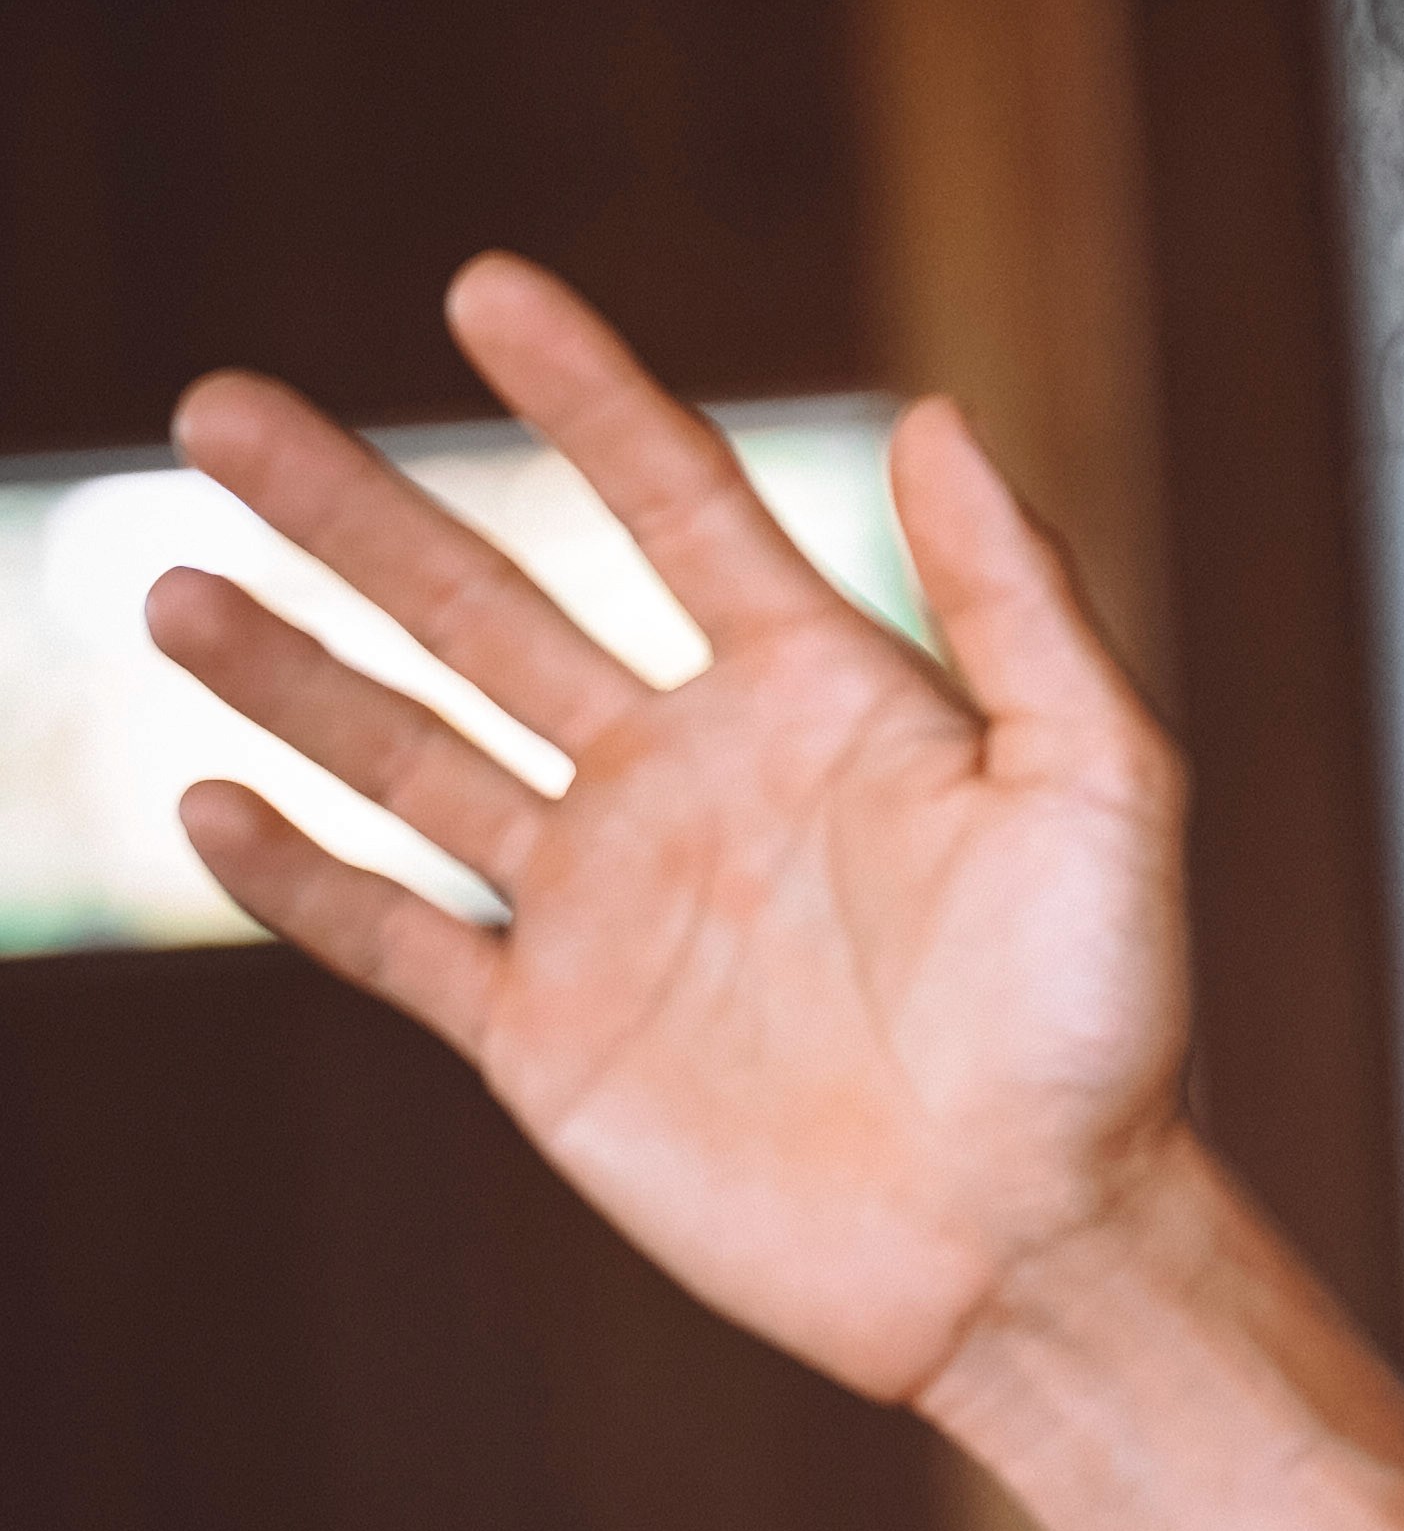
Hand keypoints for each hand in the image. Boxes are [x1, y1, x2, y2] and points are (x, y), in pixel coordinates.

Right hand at [155, 256, 1195, 1407]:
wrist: (1041, 1246)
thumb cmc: (1102, 1022)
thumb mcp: (1101, 782)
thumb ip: (1017, 602)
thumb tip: (937, 413)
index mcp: (820, 691)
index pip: (672, 501)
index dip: (581, 392)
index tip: (484, 285)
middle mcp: (694, 775)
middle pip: (490, 604)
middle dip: (357, 506)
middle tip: (220, 406)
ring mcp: (611, 905)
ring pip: (412, 752)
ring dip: (292, 671)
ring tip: (175, 584)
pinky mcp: (552, 1038)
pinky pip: (399, 936)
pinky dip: (301, 875)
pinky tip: (212, 798)